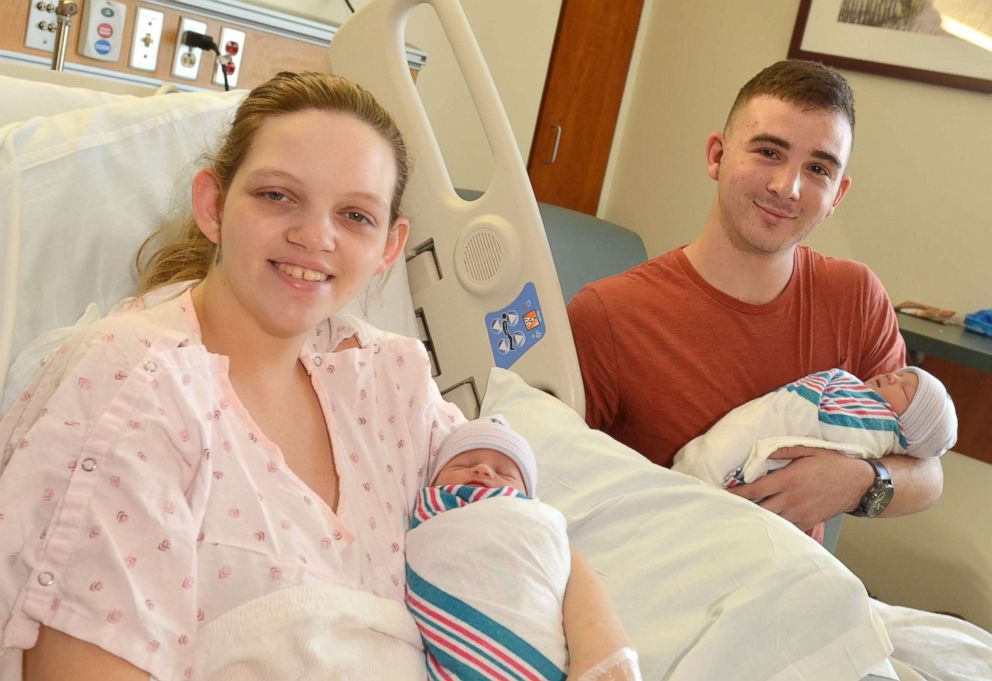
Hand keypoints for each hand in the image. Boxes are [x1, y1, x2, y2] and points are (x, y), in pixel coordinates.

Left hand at [726, 446, 873, 530]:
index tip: (722, 495)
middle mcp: (792, 499)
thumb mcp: (809, 450)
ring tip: (740, 520)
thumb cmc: (832, 464)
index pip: (755, 489)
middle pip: (760, 510)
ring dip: (757, 521)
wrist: (859, 484)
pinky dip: (774, 529)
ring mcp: (800, 513)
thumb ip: (785, 449)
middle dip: (742, 511)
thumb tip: (763, 451)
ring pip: (772, 522)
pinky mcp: (808, 523)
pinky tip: (764, 528)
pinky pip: (787, 529)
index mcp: (789, 479)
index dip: (737, 494)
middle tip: (726, 510)